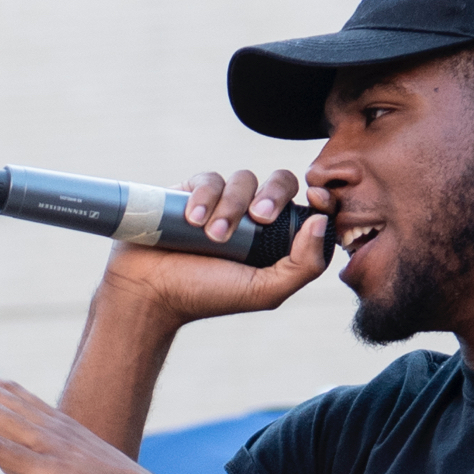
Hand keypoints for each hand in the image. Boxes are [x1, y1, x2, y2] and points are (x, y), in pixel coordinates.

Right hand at [101, 167, 330, 329]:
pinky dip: (204, 197)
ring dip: (230, 206)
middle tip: (259, 218)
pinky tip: (193, 220)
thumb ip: (303, 265)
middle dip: (273, 195)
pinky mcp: (194, 192)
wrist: (152, 291)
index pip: (307, 207)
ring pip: (243, 179)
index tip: (317, 198)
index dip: (319, 197)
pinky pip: (209, 178)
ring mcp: (224, 202)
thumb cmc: (208, 295)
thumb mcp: (265, 292)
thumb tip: (321, 222)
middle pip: (280, 182)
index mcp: (278, 240)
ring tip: (212, 236)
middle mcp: (253, 218)